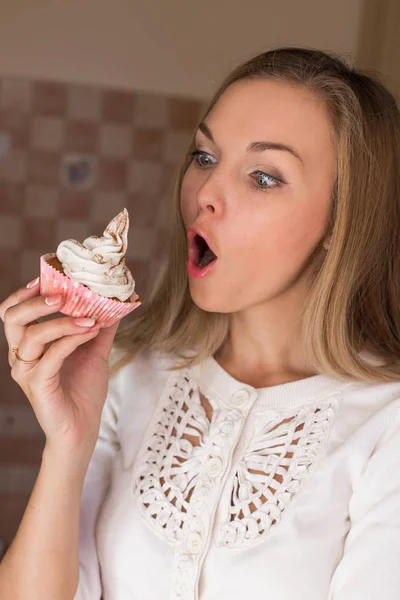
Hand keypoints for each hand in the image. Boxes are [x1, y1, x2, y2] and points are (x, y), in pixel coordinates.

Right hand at [0, 277, 120, 454]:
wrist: (83, 429)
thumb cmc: (83, 391)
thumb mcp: (94, 352)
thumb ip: (100, 327)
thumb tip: (114, 303)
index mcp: (28, 346)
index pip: (13, 312)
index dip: (25, 293)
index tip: (46, 278)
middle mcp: (21, 356)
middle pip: (12, 318)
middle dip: (35, 301)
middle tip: (63, 294)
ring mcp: (26, 372)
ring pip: (32, 335)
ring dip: (63, 321)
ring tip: (90, 317)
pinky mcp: (37, 385)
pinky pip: (51, 355)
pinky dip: (72, 339)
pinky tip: (92, 332)